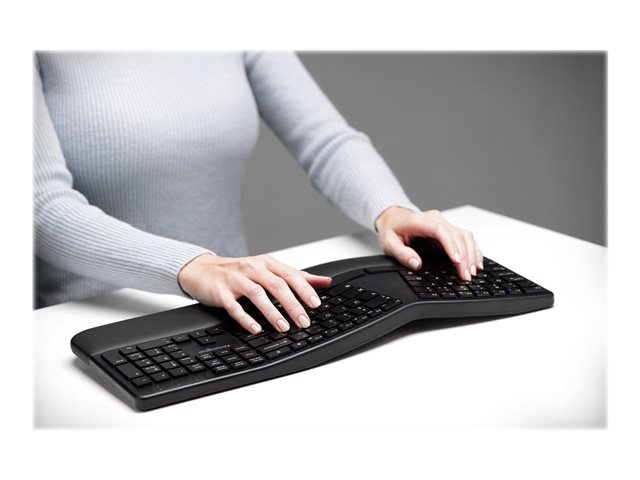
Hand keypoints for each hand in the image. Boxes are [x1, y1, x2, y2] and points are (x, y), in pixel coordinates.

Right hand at [178, 253, 331, 333]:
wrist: (203, 270)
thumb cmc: (240, 272)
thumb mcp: (270, 270)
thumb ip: (297, 276)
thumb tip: (325, 281)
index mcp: (267, 264)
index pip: (290, 275)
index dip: (304, 289)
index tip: (316, 304)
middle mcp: (253, 269)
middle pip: (277, 285)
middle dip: (292, 304)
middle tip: (304, 321)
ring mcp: (236, 279)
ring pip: (257, 294)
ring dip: (272, 312)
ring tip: (283, 327)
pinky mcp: (221, 292)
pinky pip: (234, 306)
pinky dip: (245, 318)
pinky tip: (255, 328)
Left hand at [375, 206, 482, 280]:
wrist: (393, 218)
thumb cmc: (391, 229)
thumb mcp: (389, 243)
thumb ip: (402, 254)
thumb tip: (417, 264)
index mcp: (419, 221)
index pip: (440, 230)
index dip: (451, 245)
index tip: (457, 261)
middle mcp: (435, 219)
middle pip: (457, 234)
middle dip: (464, 256)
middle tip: (466, 275)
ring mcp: (444, 223)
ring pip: (465, 235)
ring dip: (472, 254)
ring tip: (472, 272)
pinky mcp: (449, 229)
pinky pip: (465, 237)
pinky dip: (473, 250)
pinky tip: (476, 262)